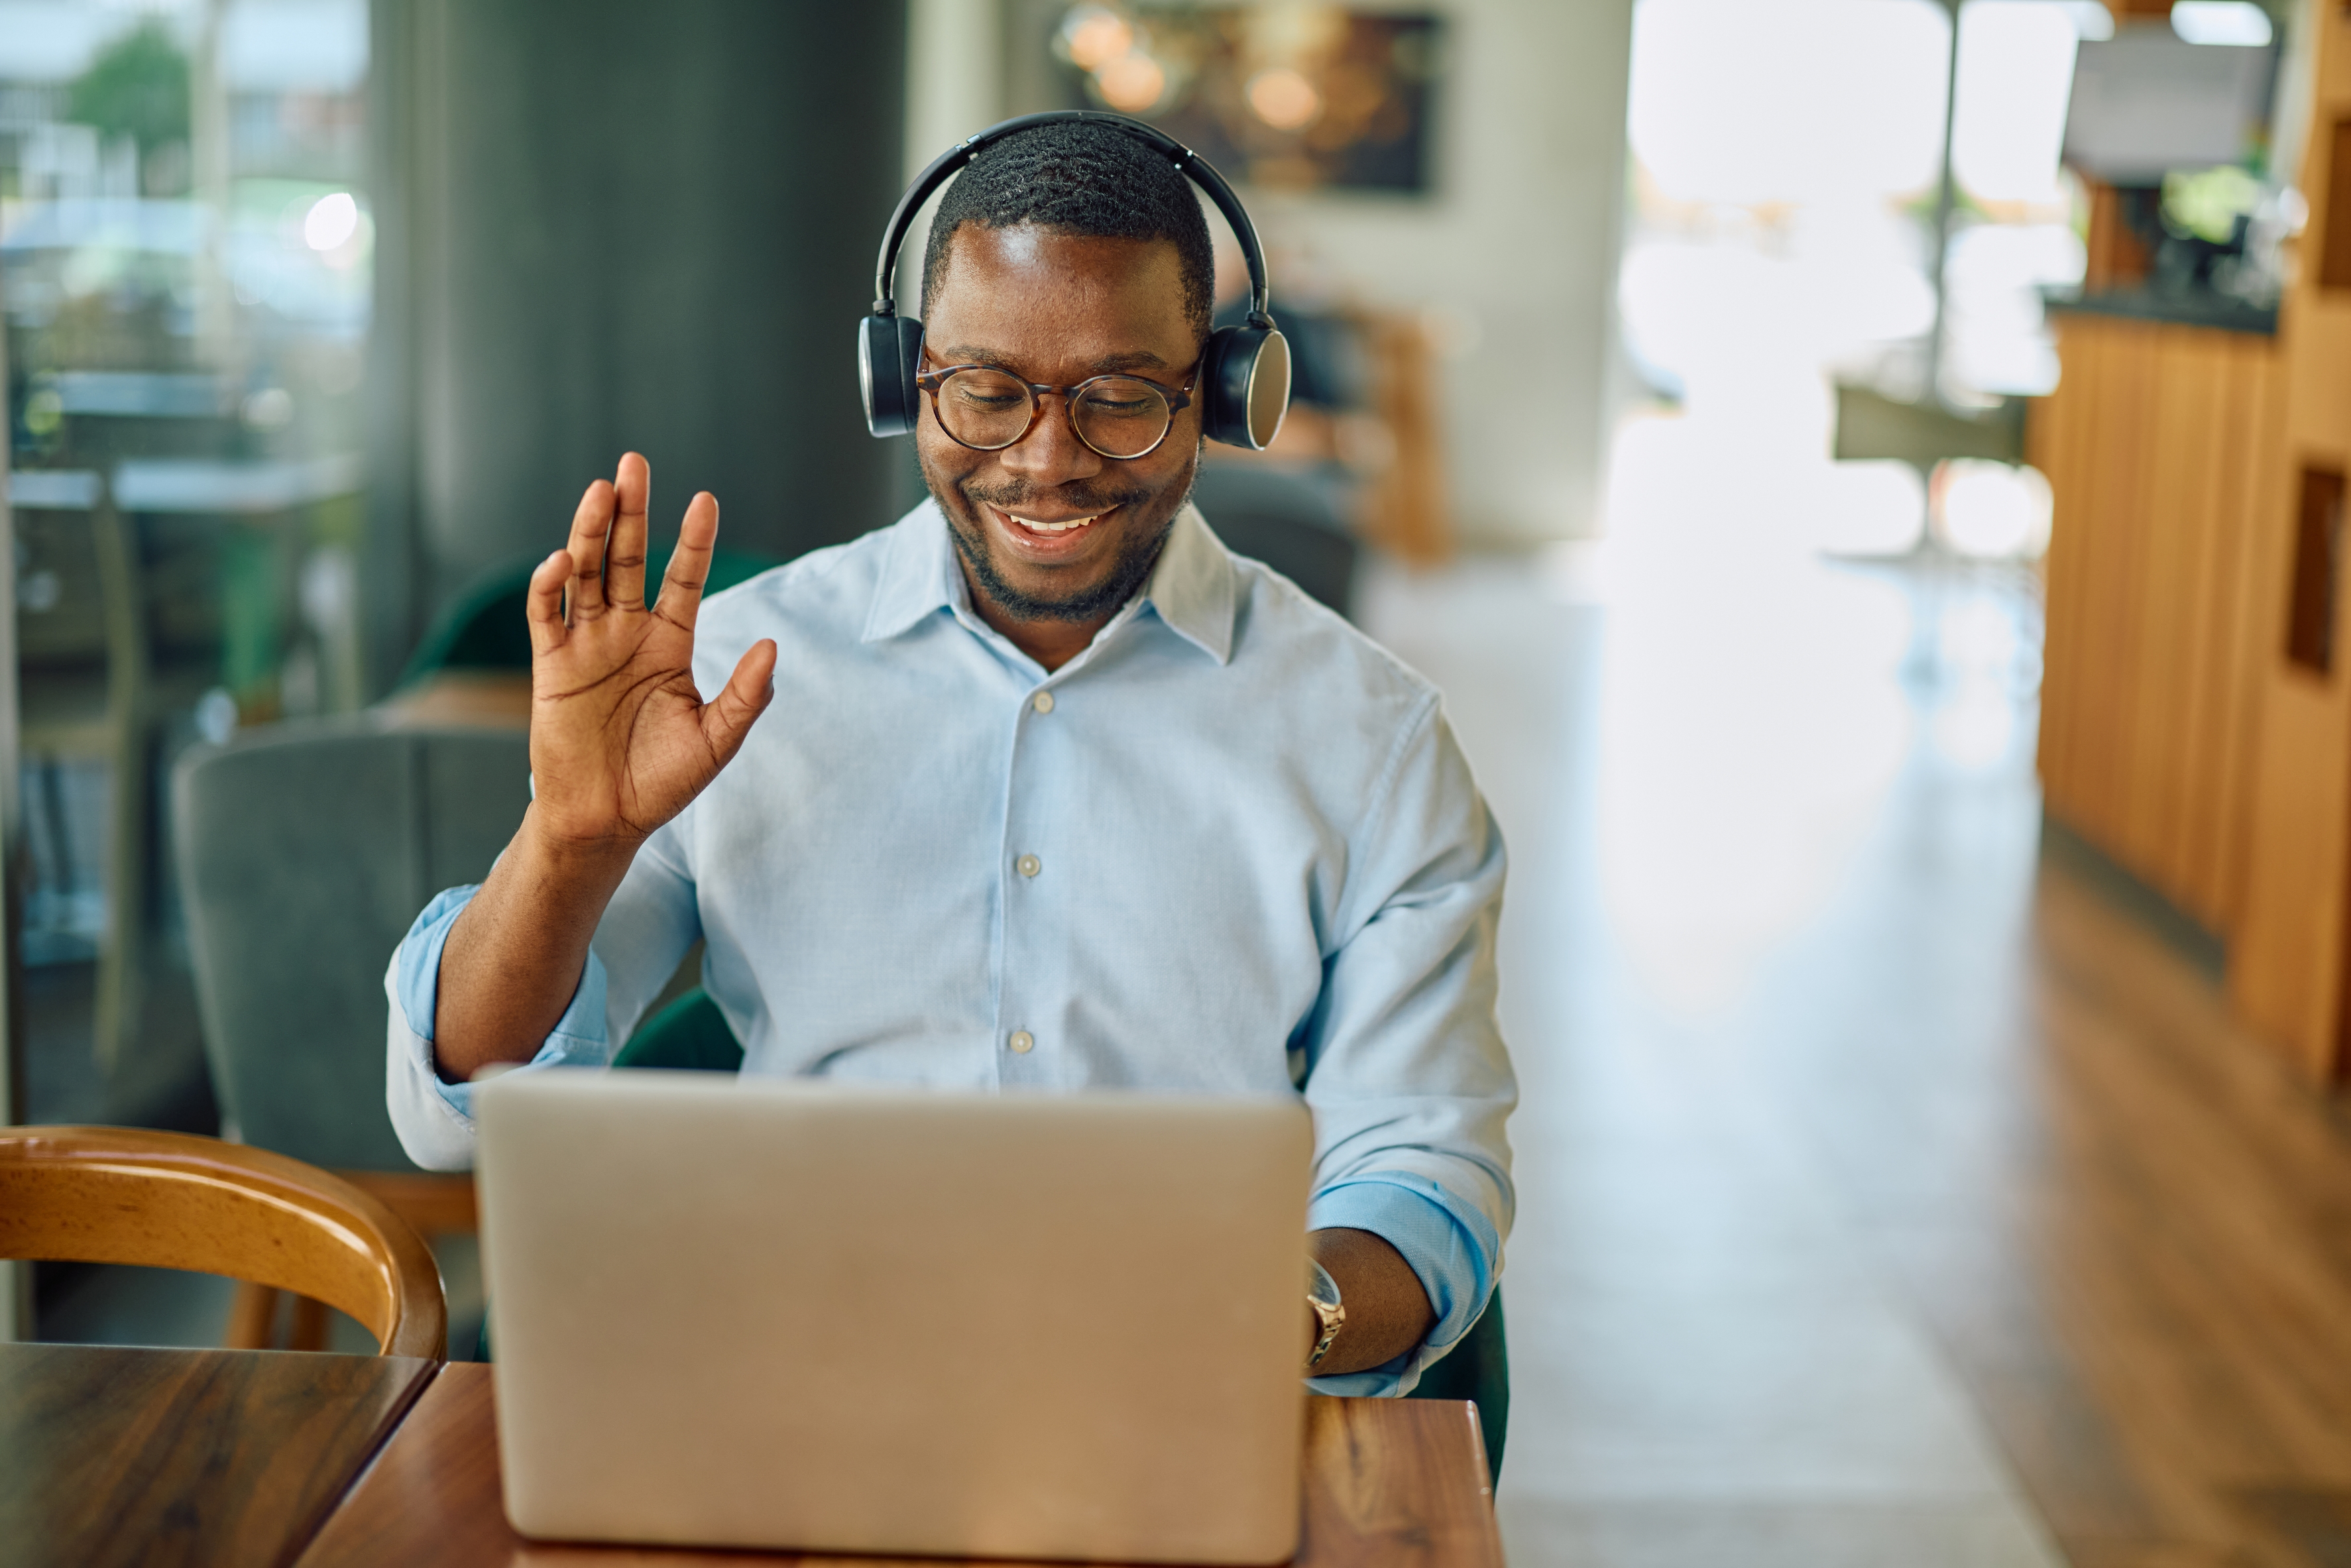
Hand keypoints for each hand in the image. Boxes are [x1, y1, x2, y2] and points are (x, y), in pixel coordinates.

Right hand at [523, 453, 776, 852]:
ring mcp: (587, 645)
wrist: (606, 820)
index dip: (692, 541)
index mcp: (669, 643)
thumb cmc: (662, 782)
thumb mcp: (716, 740)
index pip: (682, 578)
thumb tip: (774, 647)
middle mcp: (627, 633)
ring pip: (586, 573)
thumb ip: (745, 695)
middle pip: (628, 558)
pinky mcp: (551, 666)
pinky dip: (549, 587)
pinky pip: (546, 616)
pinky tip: (562, 562)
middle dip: (631, 512)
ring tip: (600, 489)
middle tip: (634, 464)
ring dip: (589, 531)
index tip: (705, 501)